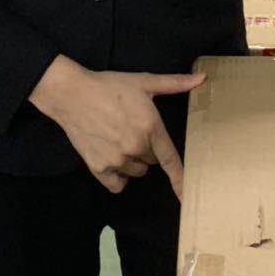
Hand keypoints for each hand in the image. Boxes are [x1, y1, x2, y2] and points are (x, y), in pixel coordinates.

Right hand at [29, 55, 204, 197]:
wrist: (71, 94)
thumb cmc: (108, 86)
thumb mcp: (143, 81)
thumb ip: (174, 83)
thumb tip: (203, 78)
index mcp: (151, 128)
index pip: (171, 160)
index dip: (181, 180)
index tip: (186, 197)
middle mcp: (136, 146)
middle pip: (152, 161)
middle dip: (147, 149)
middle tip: (132, 129)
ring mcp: (116, 159)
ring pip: (136, 172)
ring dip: (133, 161)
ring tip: (118, 139)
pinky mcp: (98, 167)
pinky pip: (117, 184)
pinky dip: (118, 177)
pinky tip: (113, 160)